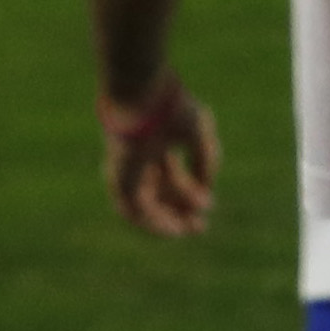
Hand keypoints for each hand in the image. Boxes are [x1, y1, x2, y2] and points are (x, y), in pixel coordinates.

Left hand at [102, 73, 220, 236]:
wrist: (144, 99)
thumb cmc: (171, 109)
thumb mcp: (199, 137)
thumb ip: (204, 165)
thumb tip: (206, 195)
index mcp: (155, 146)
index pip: (172, 177)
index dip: (191, 193)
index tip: (209, 205)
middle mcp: (138, 161)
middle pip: (158, 193)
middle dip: (180, 210)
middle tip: (200, 227)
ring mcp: (127, 171)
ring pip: (144, 205)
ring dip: (166, 221)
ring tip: (188, 231)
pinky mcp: (120, 179)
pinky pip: (134, 210)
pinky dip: (153, 222)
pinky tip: (175, 230)